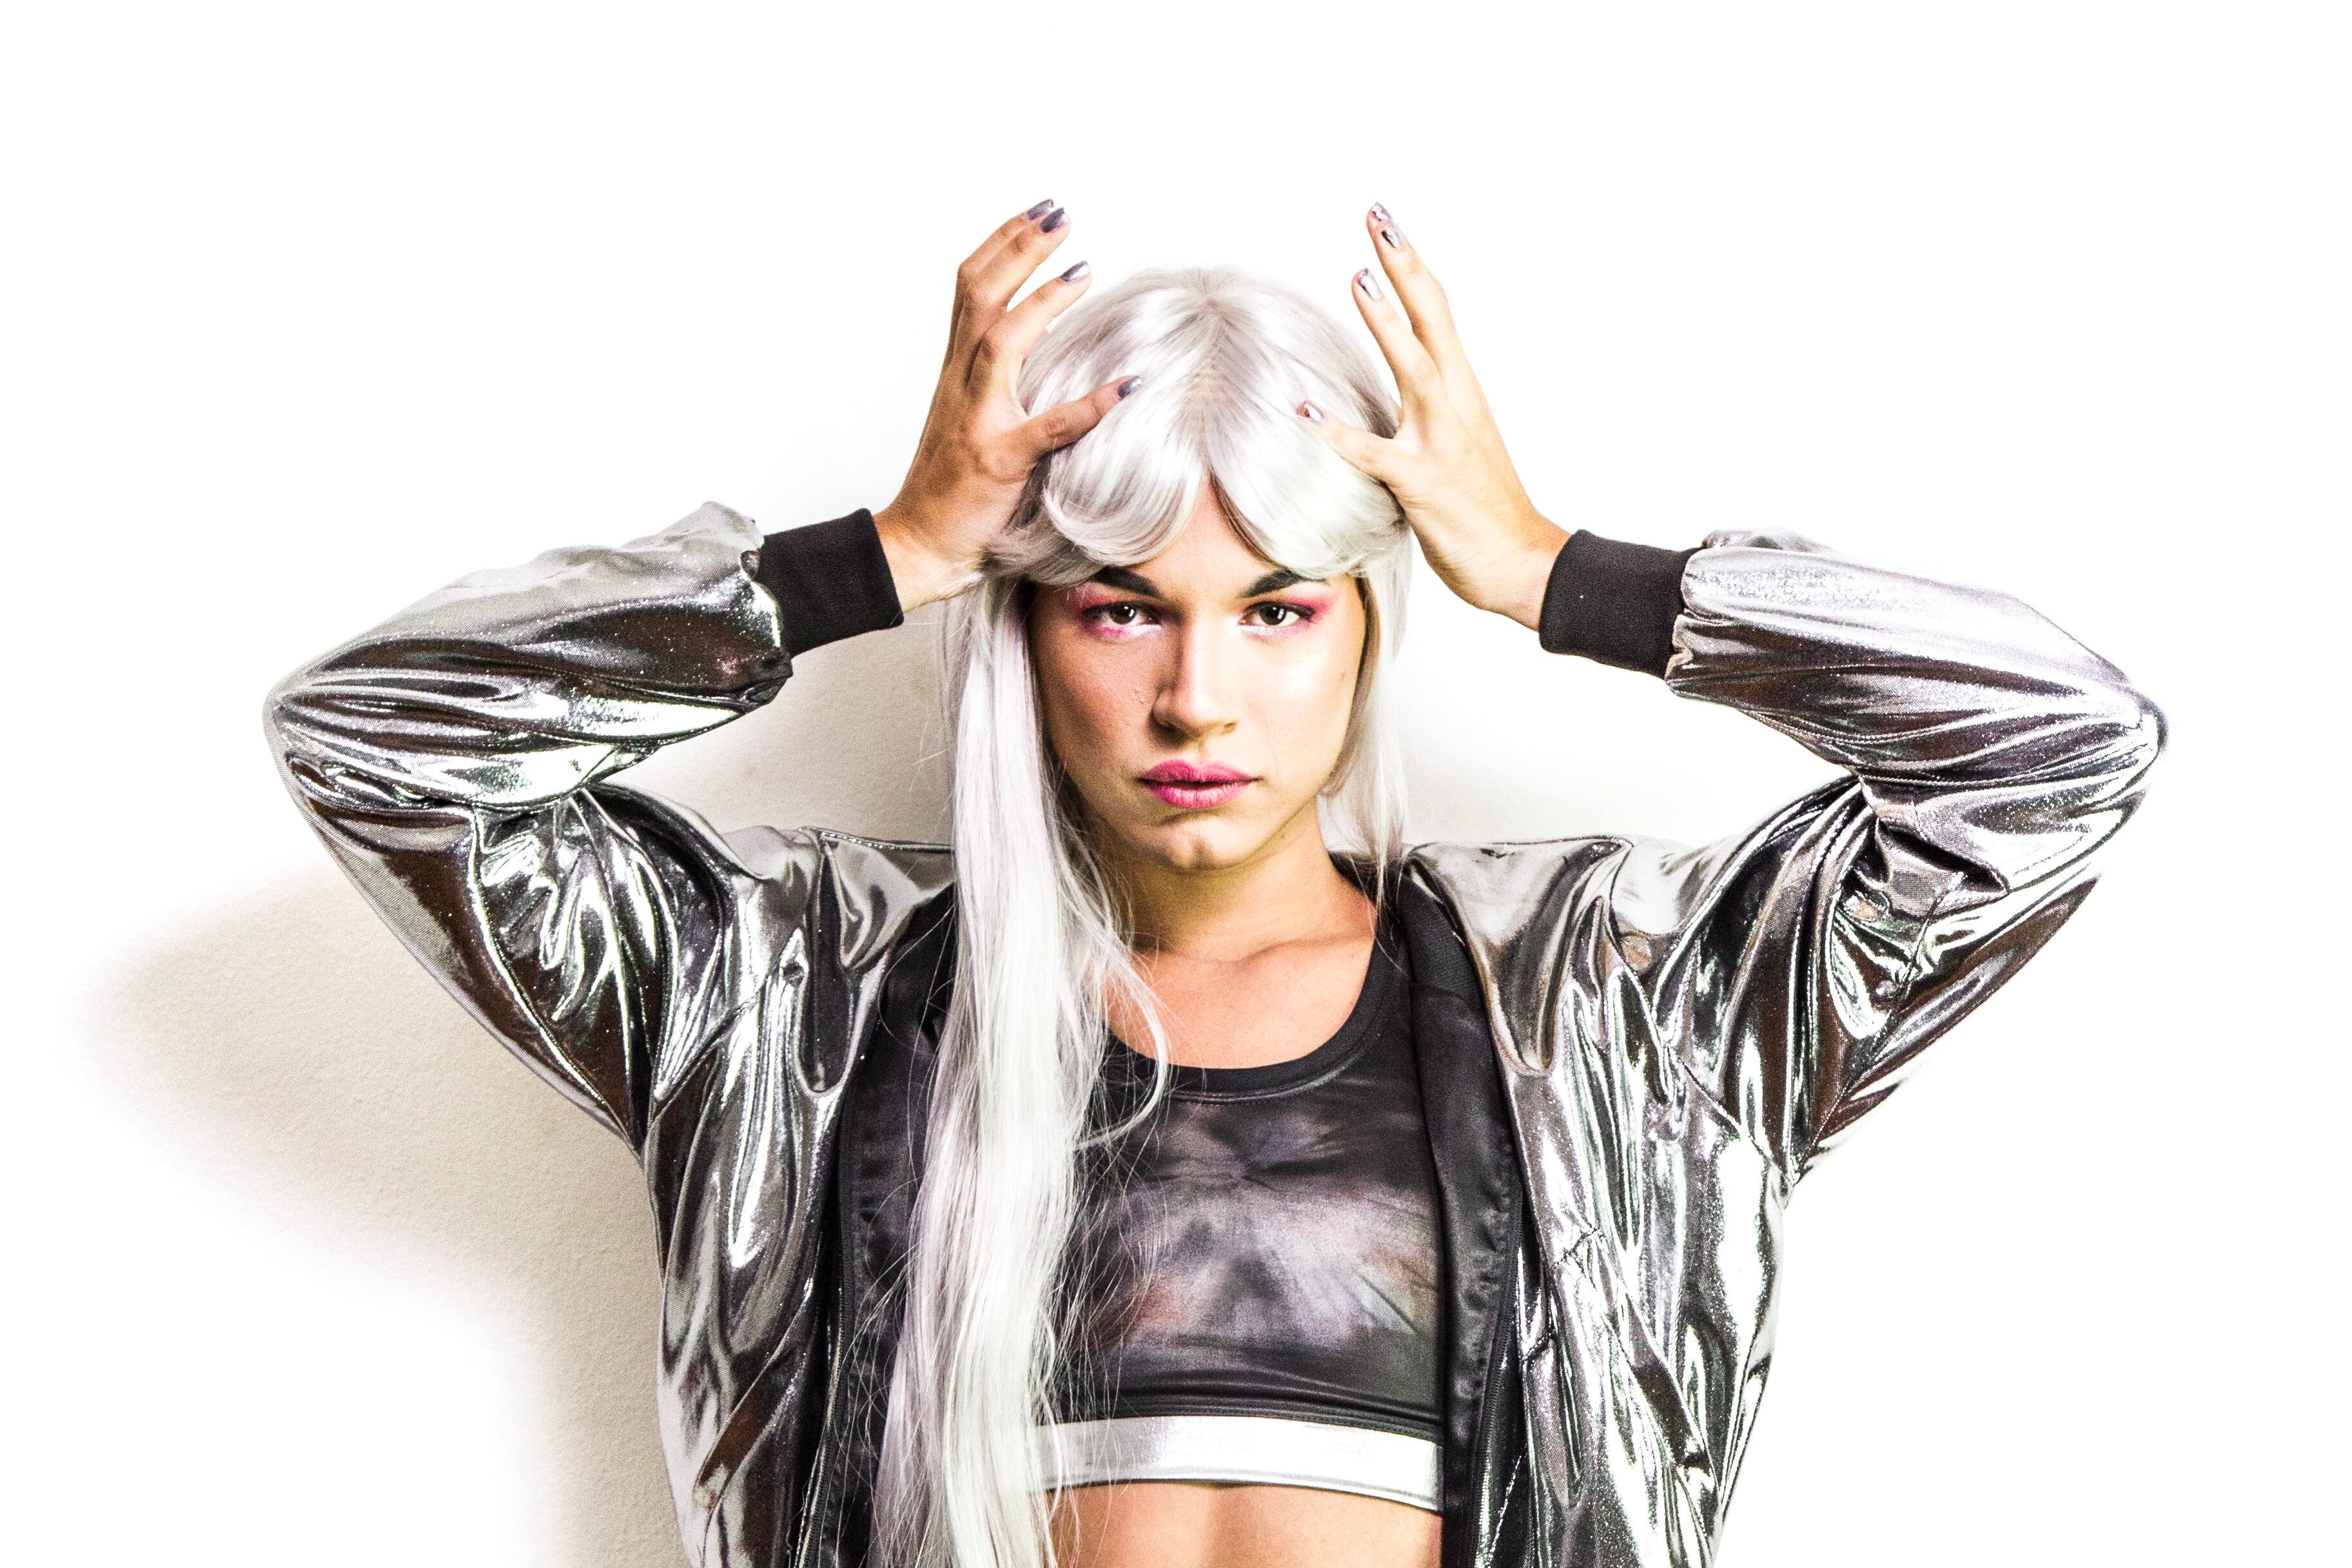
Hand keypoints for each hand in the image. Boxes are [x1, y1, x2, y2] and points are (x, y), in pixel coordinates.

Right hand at [872, 200, 1139, 610]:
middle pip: (980, 296)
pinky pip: (1047, 427)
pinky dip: (1088, 405)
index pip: (971, 289)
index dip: (1003, 245)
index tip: (1038, 214)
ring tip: (1082, 269)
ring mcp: (977, 420)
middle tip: (1059, 214)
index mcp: (957, 371)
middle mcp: (961, 384)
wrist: (919, 544)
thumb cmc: (952, 487)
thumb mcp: (973, 417)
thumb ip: (1002, 380)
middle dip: (1018, 249)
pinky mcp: (999, 461)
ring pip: (1000, 342)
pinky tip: (1125, 386)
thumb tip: (1049, 343)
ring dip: (1042, 302)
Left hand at [1298, 204, 1569, 631]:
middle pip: (1432, 319)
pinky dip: (1336, 432)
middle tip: (1377, 215)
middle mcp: (1456, 405)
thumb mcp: (1455, 444)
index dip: (1411, 266)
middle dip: (1404, 265)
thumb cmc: (1485, 509)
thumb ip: (1423, 412)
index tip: (1386, 223)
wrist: (1523, 562)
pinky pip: (1373, 453)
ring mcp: (1442, 441)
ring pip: (1413, 369)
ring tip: (1357, 277)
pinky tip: (1303, 411)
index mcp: (1463, 391)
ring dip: (1386, 323)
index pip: (1437, 313)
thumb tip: (1388, 392)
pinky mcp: (1423, 483)